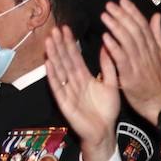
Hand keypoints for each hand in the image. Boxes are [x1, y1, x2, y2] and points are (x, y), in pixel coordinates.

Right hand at [45, 26, 119, 160]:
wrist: (104, 131)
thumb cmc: (107, 110)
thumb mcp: (111, 84)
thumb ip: (108, 67)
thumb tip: (107, 46)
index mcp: (84, 77)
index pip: (74, 57)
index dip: (70, 43)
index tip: (66, 29)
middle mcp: (73, 82)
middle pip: (64, 60)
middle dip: (59, 45)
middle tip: (54, 30)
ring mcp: (67, 91)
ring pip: (59, 70)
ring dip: (53, 55)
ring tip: (49, 41)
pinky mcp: (63, 102)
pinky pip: (57, 86)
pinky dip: (52, 75)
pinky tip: (48, 63)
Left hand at [99, 0, 160, 123]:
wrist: (159, 102)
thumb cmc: (157, 79)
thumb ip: (157, 35)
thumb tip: (155, 16)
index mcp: (153, 47)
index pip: (142, 25)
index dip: (132, 12)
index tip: (122, 1)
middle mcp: (146, 52)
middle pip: (133, 30)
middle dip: (121, 15)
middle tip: (109, 5)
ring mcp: (138, 62)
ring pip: (127, 41)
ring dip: (115, 27)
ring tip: (105, 15)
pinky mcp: (130, 74)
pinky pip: (121, 58)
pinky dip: (113, 47)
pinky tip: (105, 37)